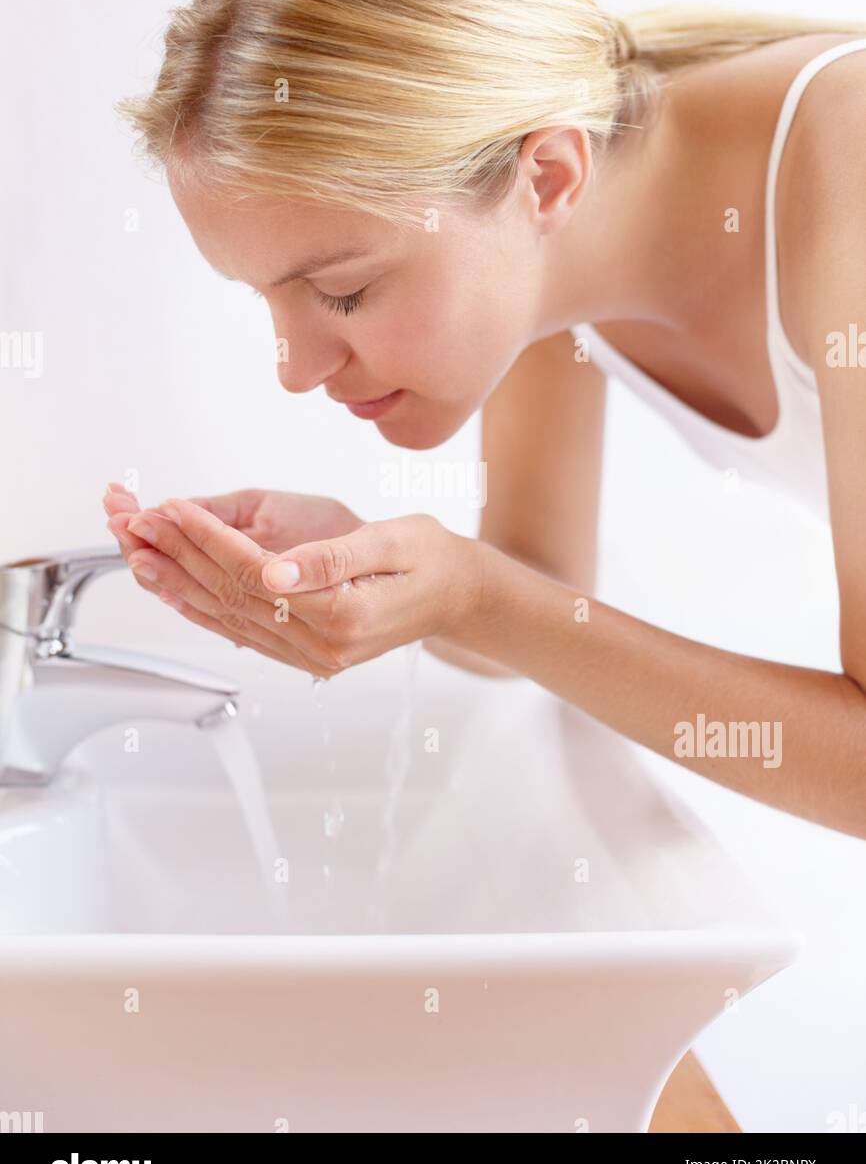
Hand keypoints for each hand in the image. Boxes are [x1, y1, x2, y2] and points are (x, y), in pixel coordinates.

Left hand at [102, 494, 484, 675]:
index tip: (172, 508)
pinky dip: (203, 610)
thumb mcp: (393, 543)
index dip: (207, 538)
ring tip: (138, 556)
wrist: (458, 596)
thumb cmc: (431, 560)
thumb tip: (276, 572)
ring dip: (179, 586)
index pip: (253, 572)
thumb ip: (333, 559)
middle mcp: (319, 644)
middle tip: (134, 526)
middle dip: (178, 557)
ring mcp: (310, 655)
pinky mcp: (306, 652)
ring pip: (228, 618)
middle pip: (230, 597)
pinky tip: (177, 593)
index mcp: (340, 615)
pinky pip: (242, 632)